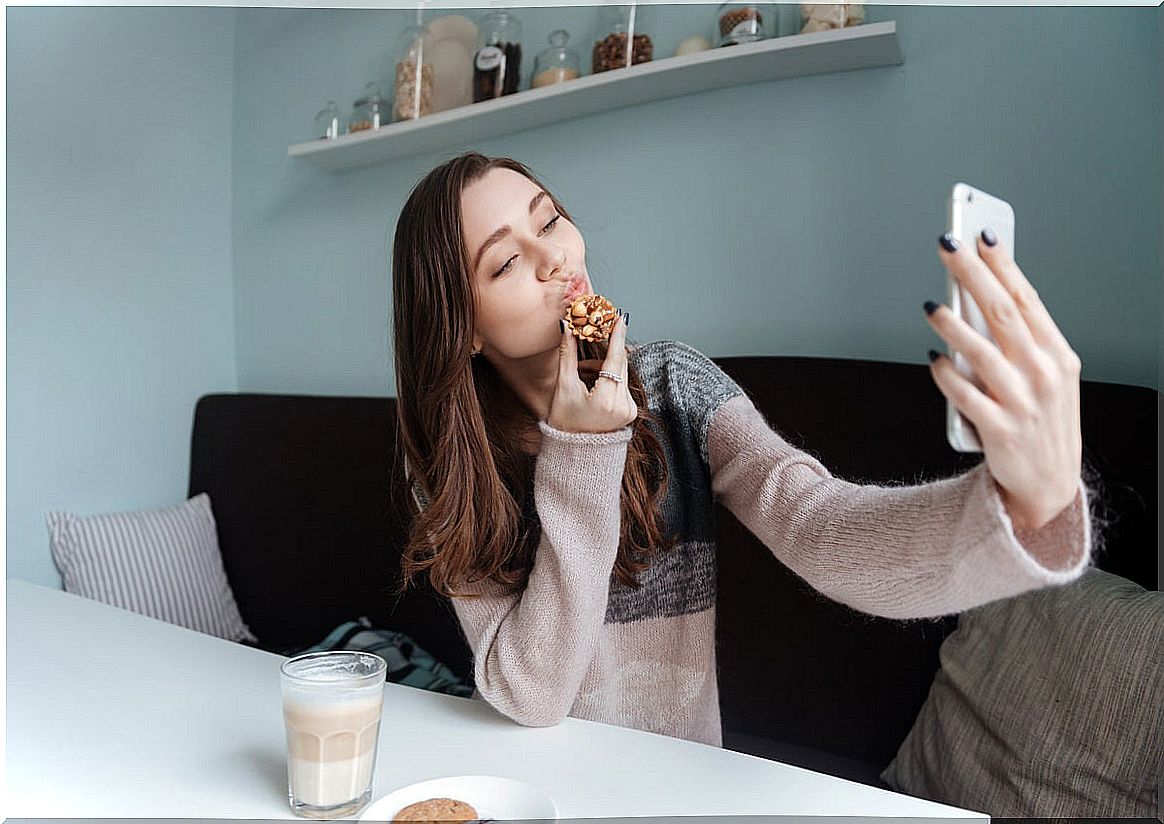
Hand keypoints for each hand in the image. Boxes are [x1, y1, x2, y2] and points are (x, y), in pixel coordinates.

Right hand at [547, 313, 636, 433]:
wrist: (574, 451)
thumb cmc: (564, 421)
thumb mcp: (563, 386)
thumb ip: (568, 355)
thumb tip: (568, 327)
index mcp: (606, 400)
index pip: (615, 360)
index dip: (617, 336)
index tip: (619, 317)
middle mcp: (623, 405)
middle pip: (620, 364)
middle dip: (606, 349)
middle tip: (596, 330)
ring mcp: (629, 410)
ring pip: (621, 373)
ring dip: (604, 365)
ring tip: (582, 370)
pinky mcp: (631, 411)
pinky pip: (621, 384)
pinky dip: (608, 377)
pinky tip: (591, 381)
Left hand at [927, 230, 1081, 529]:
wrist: (1047, 486)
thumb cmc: (1041, 422)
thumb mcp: (1047, 378)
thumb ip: (1020, 342)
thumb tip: (979, 299)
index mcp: (1058, 356)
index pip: (1027, 300)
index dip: (1003, 266)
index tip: (982, 236)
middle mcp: (1044, 375)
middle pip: (1003, 314)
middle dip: (974, 275)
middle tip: (948, 247)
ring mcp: (1023, 403)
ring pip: (982, 352)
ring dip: (953, 324)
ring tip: (931, 303)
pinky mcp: (999, 430)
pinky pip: (965, 396)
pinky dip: (947, 375)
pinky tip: (934, 358)